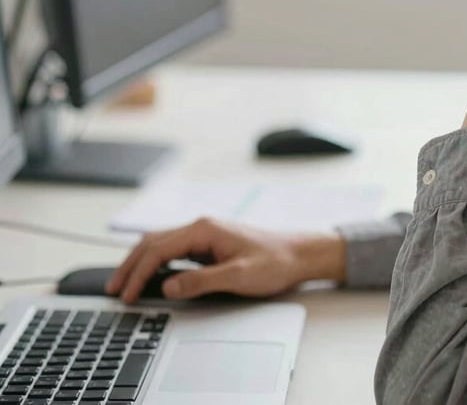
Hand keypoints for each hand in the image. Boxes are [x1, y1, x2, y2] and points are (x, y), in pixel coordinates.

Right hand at [105, 217, 345, 302]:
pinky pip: (173, 249)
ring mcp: (204, 234)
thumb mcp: (239, 275)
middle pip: (153, 242)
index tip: (125, 294)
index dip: (139, 273)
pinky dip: (155, 261)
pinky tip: (149, 275)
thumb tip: (168, 286)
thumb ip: (202, 280)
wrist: (298, 253)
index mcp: (205, 228)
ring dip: (140, 262)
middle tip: (112, 290)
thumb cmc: (274, 261)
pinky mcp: (209, 243)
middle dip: (130, 265)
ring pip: (160, 243)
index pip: (159, 249)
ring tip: (123, 283)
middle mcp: (201, 226)